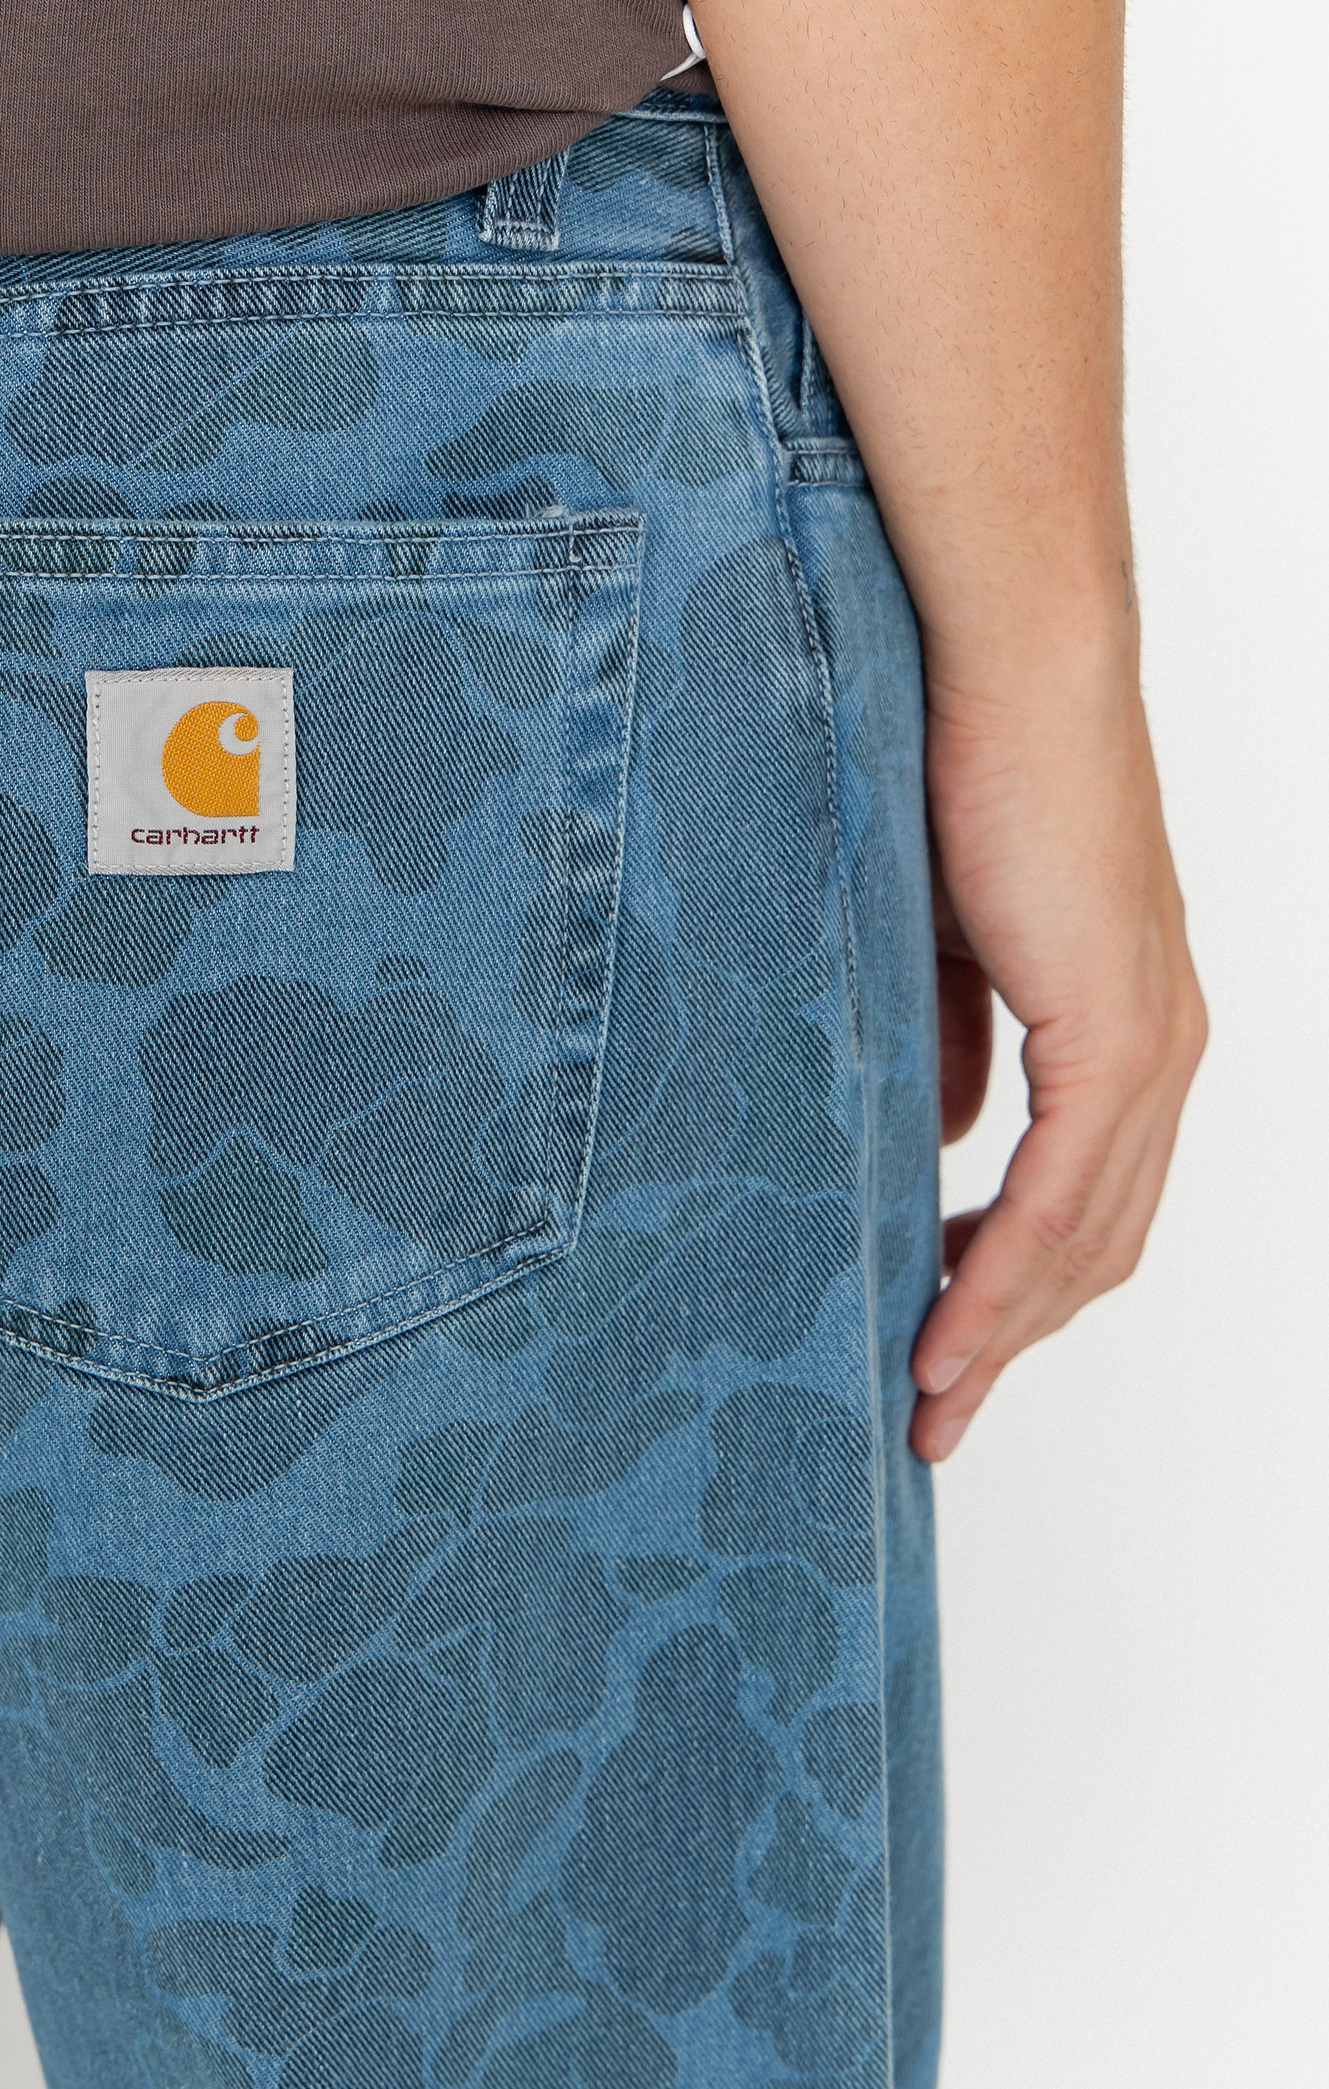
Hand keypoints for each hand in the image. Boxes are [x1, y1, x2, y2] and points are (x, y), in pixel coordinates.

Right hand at [909, 630, 1206, 1461]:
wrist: (1006, 671)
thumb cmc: (962, 775)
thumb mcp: (942, 944)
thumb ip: (953, 1044)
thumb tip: (938, 1140)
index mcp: (1127, 1027)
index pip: (1086, 1198)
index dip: (1017, 1286)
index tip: (942, 1350)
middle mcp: (1160, 1050)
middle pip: (1098, 1243)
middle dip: (1012, 1340)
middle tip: (933, 1416)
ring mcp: (1149, 1044)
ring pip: (1087, 1238)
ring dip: (1002, 1333)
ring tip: (927, 1402)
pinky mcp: (1116, 1030)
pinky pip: (1060, 1193)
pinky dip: (1002, 1276)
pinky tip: (948, 1335)